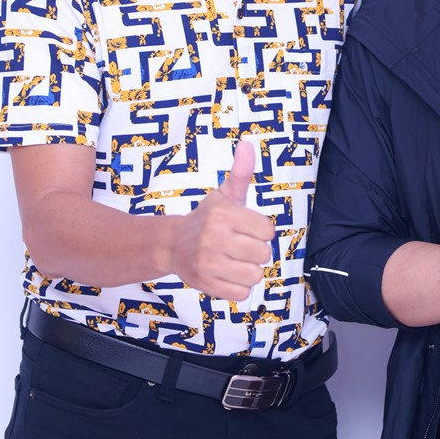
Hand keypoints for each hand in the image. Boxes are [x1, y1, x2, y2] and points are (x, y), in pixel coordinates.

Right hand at [165, 139, 275, 301]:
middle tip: (238, 245)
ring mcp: (209, 264)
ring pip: (255, 275)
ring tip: (233, 260)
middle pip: (263, 254)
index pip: (267, 230)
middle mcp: (214, 239)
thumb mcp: (223, 195)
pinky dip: (239, 286)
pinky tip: (226, 274)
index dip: (260, 230)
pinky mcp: (207, 285)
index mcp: (222, 215)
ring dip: (248, 270)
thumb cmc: (206, 219)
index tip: (246, 228)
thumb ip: (240, 172)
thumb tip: (247, 144)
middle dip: (255, 251)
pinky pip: (243, 293)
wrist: (171, 245)